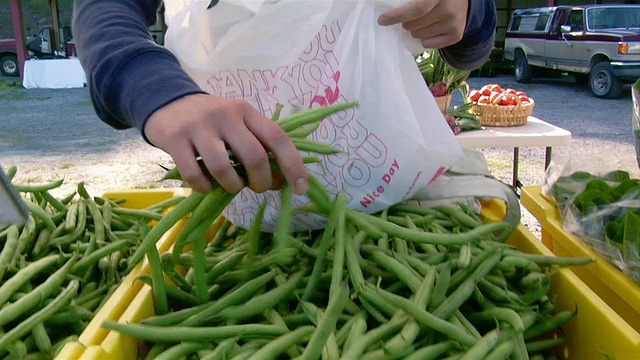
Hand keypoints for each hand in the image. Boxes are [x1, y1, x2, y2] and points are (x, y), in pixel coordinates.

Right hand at [144, 94, 307, 194]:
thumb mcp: (238, 126)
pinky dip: (205, 187)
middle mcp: (226, 116)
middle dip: (261, 181)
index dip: (294, 165)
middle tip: (256, 187)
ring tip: (230, 185)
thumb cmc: (211, 122)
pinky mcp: (175, 139)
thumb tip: (280, 181)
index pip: (278, 138)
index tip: (300, 188)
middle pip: (254, 156)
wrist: (166, 103)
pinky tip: (206, 185)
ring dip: (232, 186)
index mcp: (247, 112)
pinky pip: (194, 174)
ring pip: (223, 168)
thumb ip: (259, 149)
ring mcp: (199, 127)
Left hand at [378, 0, 468, 48]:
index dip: (397, 15)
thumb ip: (408, 0)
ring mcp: (454, 23)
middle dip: (405, 24)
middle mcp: (449, 9)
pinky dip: (424, 39)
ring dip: (414, 31)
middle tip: (408, 19)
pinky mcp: (456, 35)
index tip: (382, 20)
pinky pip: (428, 44)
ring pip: (419, 36)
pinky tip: (430, 29)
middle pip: (414, 25)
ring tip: (422, 22)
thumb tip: (385, 11)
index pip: (416, 9)